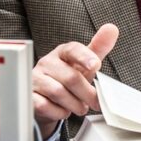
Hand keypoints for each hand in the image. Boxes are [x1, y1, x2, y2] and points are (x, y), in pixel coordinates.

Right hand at [32, 24, 118, 138]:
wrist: (46, 98)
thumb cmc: (67, 79)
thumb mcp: (84, 64)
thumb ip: (98, 48)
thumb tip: (112, 28)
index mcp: (62, 53)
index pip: (72, 50)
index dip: (85, 57)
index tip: (96, 65)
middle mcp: (47, 63)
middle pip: (70, 77)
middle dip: (87, 93)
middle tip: (95, 102)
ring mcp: (35, 79)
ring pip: (58, 92)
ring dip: (74, 104)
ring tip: (79, 107)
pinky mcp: (29, 95)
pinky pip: (46, 106)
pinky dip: (59, 112)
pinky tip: (62, 110)